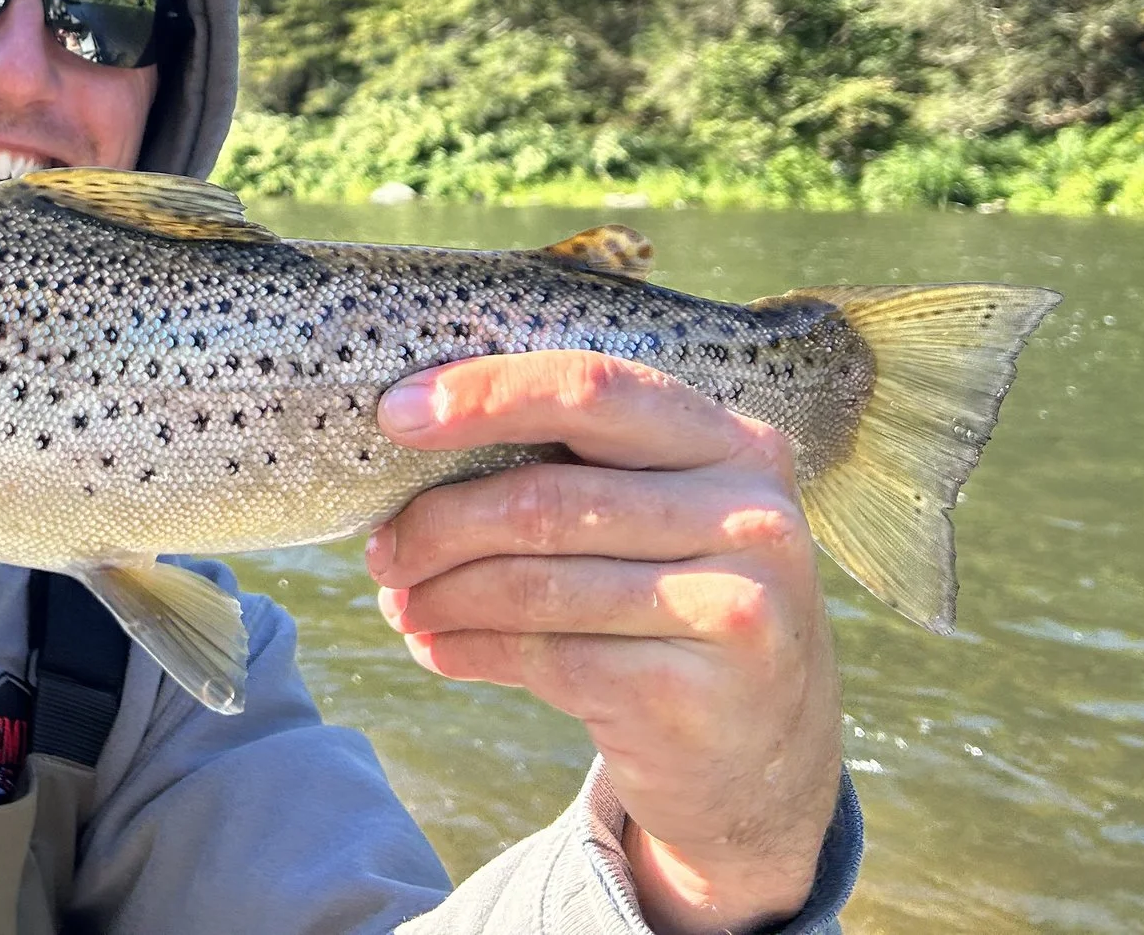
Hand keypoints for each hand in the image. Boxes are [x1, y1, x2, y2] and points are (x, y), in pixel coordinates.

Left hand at [368, 353, 840, 934]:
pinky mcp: (693, 697)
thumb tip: (416, 434)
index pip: (593, 390)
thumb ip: (580, 466)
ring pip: (535, 586)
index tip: (396, 413)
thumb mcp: (664, 513)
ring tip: (400, 602)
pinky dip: (470, 650)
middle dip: (438, 523)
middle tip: (381, 550)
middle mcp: (750, 518)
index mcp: (732, 442)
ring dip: (442, 595)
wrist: (762, 753)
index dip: (486, 394)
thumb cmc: (682, 599)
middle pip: (547, 500)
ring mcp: (733, 611)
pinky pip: (546, 659)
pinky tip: (439, 650)